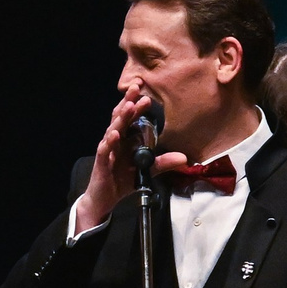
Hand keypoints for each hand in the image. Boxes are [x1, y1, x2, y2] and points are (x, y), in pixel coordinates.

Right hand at [72, 84, 187, 234]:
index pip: (130, 117)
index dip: (135, 103)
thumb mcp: (147, 170)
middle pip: (120, 118)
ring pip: (113, 130)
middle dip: (128, 103)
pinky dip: (110, 141)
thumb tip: (184, 158)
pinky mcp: (101, 162)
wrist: (104, 198)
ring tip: (129, 107)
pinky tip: (115, 134)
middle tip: (137, 88)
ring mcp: (107, 150)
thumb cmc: (122, 180)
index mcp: (125, 139)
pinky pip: (105, 150)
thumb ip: (163, 162)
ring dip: (121, 118)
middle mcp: (115, 141)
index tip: (145, 90)